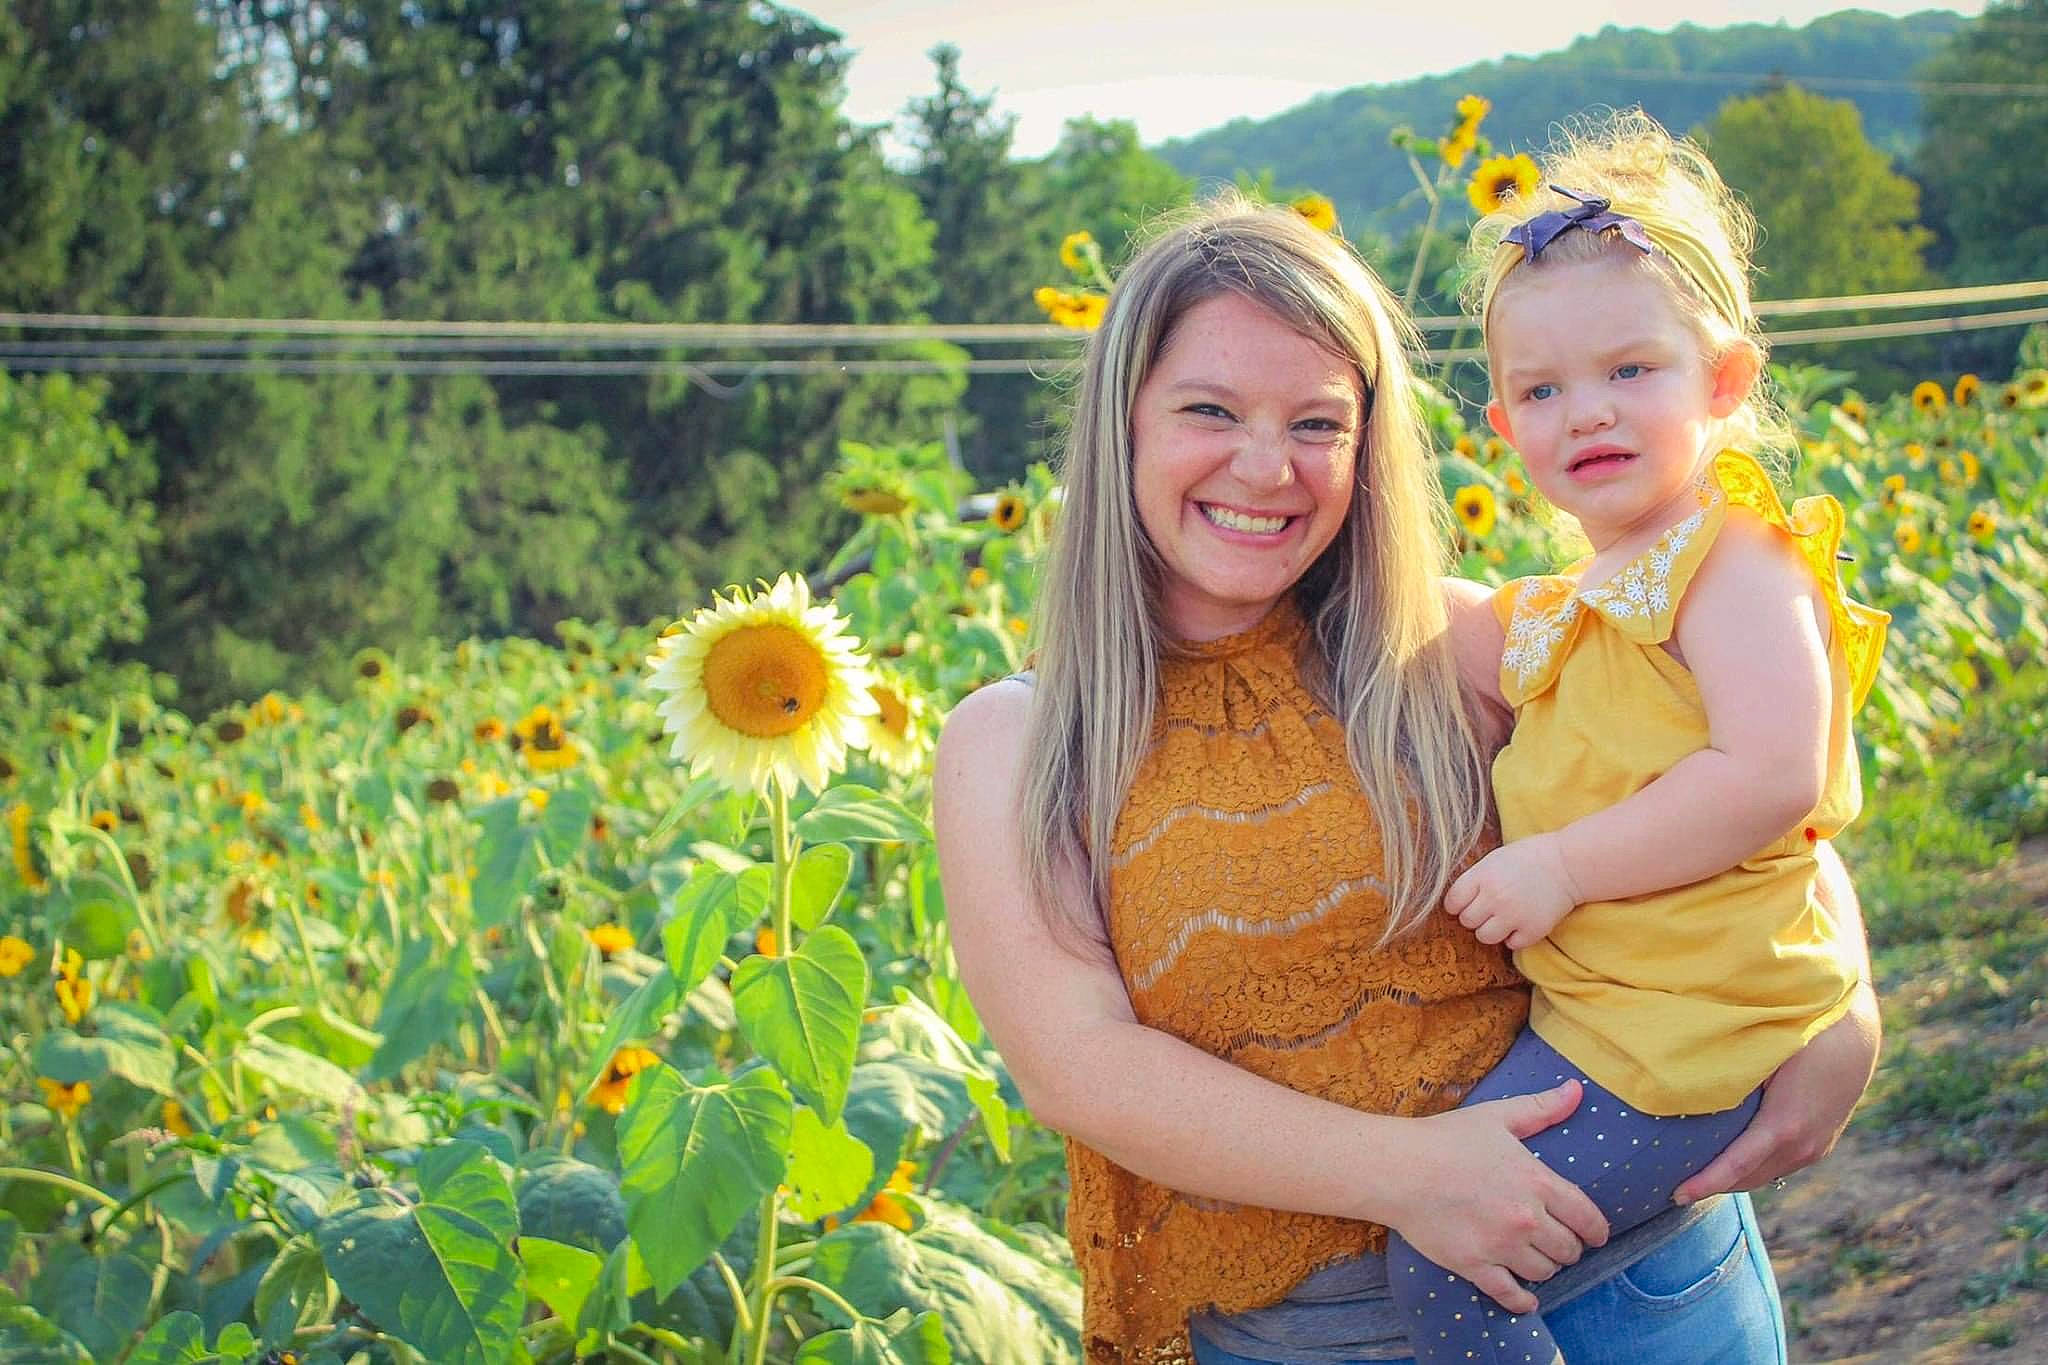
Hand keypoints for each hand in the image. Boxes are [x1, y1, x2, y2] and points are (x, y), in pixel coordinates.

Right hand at [1384, 1081, 1609, 1314]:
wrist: (1397, 1169)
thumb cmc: (1445, 1139)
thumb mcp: (1497, 1116)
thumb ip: (1542, 1108)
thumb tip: (1576, 1090)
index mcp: (1537, 1182)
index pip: (1586, 1217)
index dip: (1596, 1230)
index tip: (1596, 1236)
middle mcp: (1526, 1219)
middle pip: (1568, 1249)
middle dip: (1568, 1247)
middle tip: (1560, 1244)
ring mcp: (1501, 1246)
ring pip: (1543, 1271)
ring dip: (1545, 1268)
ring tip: (1538, 1260)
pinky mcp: (1475, 1266)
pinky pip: (1510, 1295)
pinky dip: (1523, 1300)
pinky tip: (1527, 1299)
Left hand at [1443, 835, 1579, 949]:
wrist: (1568, 865)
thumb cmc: (1529, 858)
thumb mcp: (1494, 860)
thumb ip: (1475, 880)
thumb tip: (1455, 902)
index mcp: (1482, 876)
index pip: (1452, 902)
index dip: (1458, 904)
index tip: (1467, 902)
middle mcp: (1495, 898)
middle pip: (1467, 921)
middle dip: (1475, 916)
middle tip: (1490, 907)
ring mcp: (1514, 916)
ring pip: (1484, 937)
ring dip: (1491, 930)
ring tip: (1504, 917)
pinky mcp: (1532, 930)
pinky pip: (1511, 944)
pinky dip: (1515, 937)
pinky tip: (1522, 921)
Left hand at [1673, 982, 1880, 1202]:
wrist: (1854, 1032)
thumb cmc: (1799, 1035)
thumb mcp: (1760, 1058)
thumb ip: (1728, 1081)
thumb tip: (1683, 1090)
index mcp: (1783, 1127)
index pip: (1735, 1167)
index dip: (1705, 1183)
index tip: (1676, 1194)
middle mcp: (1802, 1146)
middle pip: (1747, 1178)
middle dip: (1713, 1185)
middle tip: (1675, 1185)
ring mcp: (1816, 1147)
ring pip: (1765, 1174)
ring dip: (1734, 1179)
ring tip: (1698, 1176)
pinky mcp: (1822, 1142)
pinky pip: (1781, 1163)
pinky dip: (1754, 1167)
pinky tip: (1733, 1160)